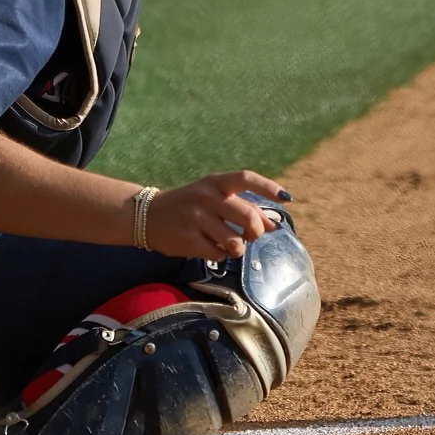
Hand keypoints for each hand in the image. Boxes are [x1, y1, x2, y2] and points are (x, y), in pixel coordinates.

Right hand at [143, 171, 288, 258]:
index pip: (246, 179)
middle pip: (248, 217)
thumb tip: (274, 225)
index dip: (269, 188)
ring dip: (238, 248)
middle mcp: (206, 197)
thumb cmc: (190, 206)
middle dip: (256, 231)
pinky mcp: (187, 240)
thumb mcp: (215, 199)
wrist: (147, 215)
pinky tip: (213, 249)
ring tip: (230, 245)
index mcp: (216, 183)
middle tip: (252, 236)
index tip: (287, 198)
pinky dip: (221, 255)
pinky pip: (218, 254)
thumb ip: (244, 209)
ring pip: (235, 241)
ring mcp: (196, 218)